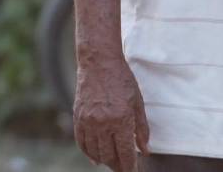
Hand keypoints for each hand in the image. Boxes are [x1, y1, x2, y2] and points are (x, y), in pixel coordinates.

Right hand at [73, 55, 149, 171]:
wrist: (98, 62)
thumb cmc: (121, 80)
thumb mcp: (137, 103)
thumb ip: (142, 129)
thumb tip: (144, 150)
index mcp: (121, 120)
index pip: (126, 153)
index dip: (130, 166)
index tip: (132, 171)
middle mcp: (103, 123)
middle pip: (109, 155)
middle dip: (117, 165)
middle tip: (123, 168)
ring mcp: (88, 120)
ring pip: (94, 151)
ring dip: (103, 160)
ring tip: (110, 162)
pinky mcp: (78, 115)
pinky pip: (80, 140)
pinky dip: (87, 151)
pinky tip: (93, 156)